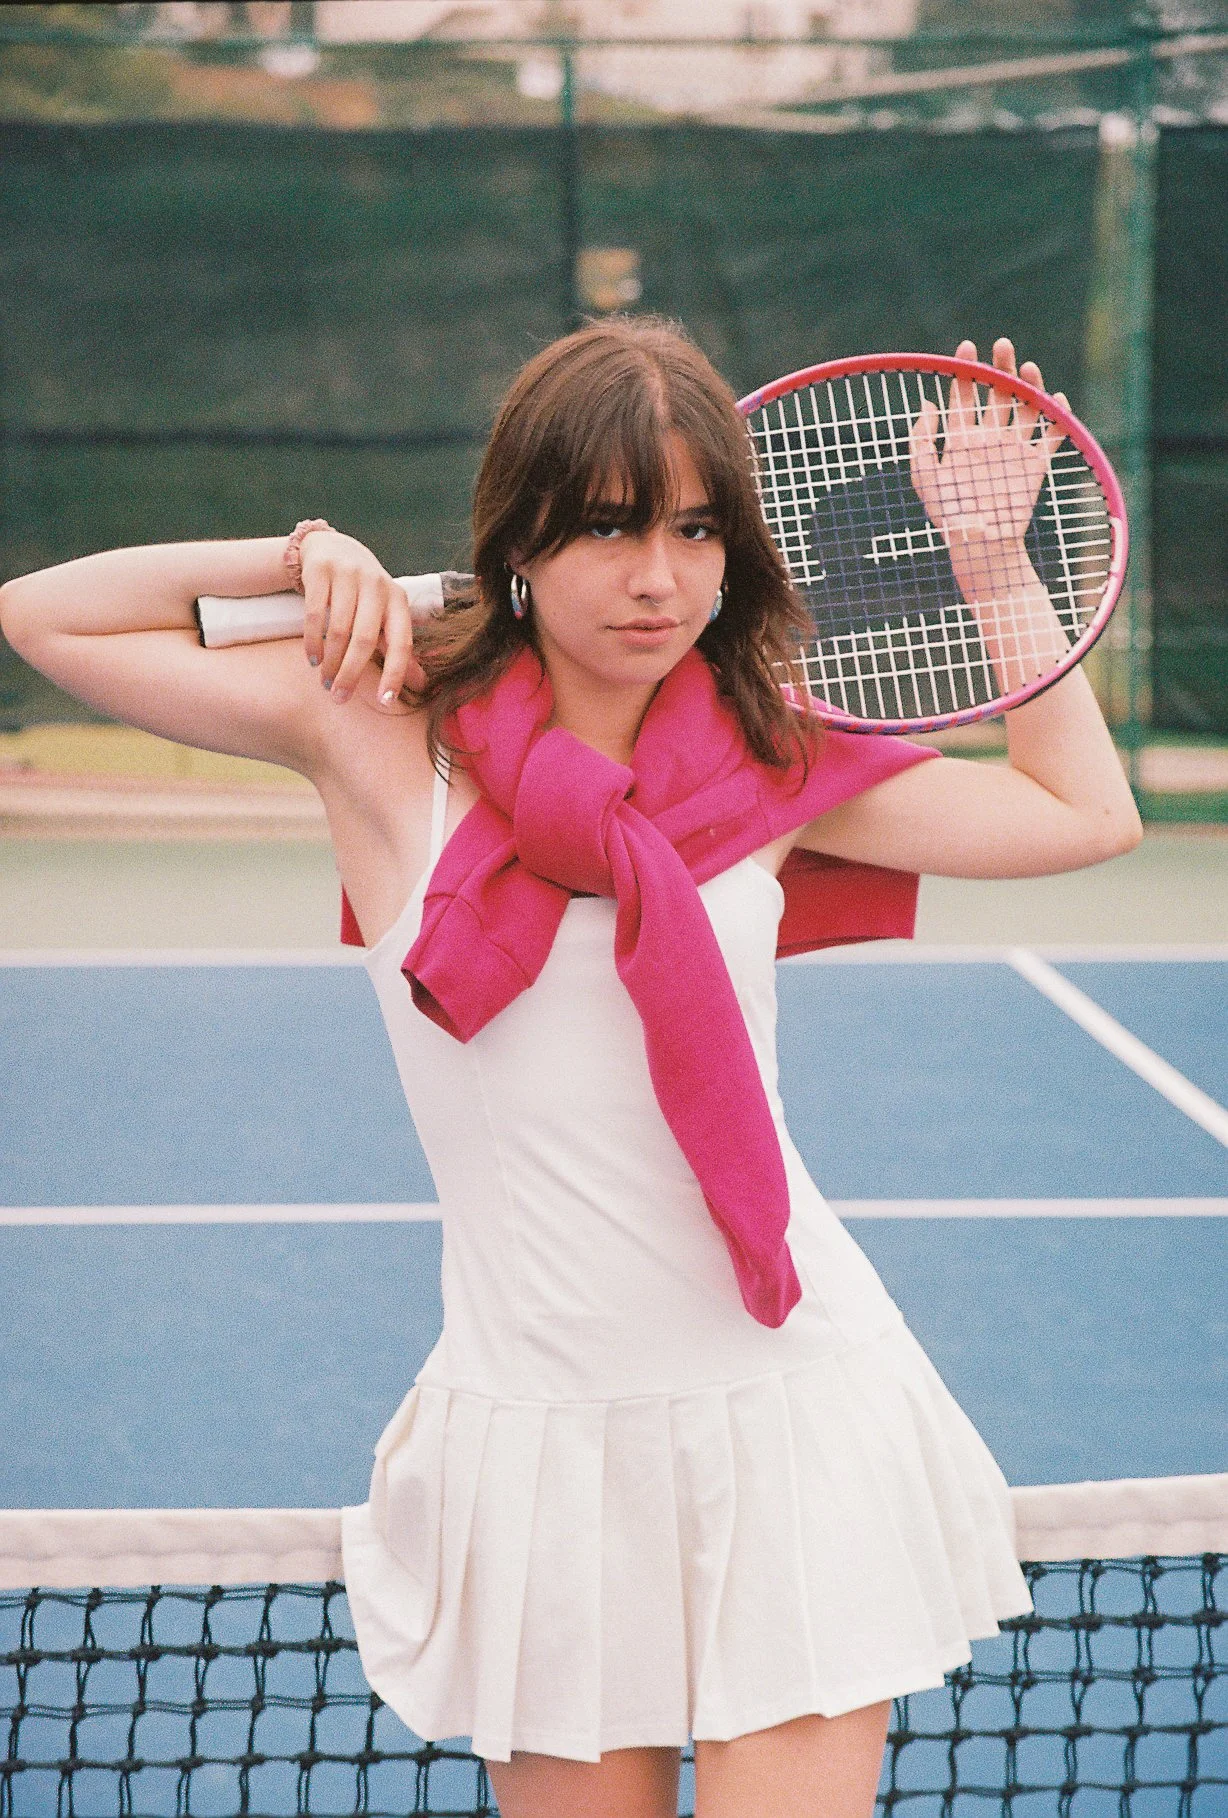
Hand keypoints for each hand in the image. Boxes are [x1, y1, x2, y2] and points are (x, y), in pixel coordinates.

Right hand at [300, 529, 426, 704]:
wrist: (334, 548)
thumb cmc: (364, 592)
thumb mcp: (386, 614)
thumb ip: (399, 648)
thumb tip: (421, 686)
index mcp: (398, 600)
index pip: (402, 642)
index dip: (395, 673)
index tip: (385, 701)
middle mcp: (377, 585)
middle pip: (365, 639)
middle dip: (351, 673)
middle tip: (339, 697)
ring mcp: (348, 575)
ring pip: (338, 629)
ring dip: (330, 661)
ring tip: (325, 681)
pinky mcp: (321, 571)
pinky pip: (314, 614)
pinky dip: (312, 641)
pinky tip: (313, 659)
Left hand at [909, 336, 1067, 593]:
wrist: (978, 544)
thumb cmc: (947, 514)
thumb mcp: (923, 474)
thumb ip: (921, 439)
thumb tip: (927, 402)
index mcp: (961, 439)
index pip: (963, 396)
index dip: (965, 370)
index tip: (966, 346)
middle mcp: (988, 439)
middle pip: (997, 394)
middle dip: (1000, 367)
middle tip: (1002, 345)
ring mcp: (1013, 450)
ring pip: (1026, 407)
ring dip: (1029, 385)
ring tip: (1028, 367)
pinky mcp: (1035, 465)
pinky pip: (1051, 435)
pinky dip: (1058, 417)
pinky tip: (1057, 399)